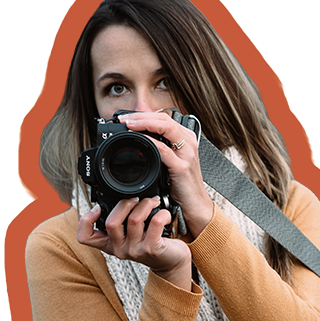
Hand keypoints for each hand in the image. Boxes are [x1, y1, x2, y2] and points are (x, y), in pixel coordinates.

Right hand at [77, 196, 192, 290]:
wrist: (171, 261)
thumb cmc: (152, 243)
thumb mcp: (130, 234)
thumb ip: (120, 220)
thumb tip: (116, 196)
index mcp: (110, 244)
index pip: (85, 237)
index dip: (86, 220)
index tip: (98, 207)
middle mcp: (119, 249)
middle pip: (111, 222)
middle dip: (124, 203)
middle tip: (136, 199)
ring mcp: (135, 251)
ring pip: (134, 219)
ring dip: (145, 204)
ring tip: (153, 202)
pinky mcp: (151, 249)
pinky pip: (155, 222)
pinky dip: (162, 213)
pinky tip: (165, 214)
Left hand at [122, 112, 213, 238]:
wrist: (195, 205)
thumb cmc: (182, 186)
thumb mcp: (171, 163)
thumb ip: (161, 151)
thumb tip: (141, 141)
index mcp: (185, 139)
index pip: (164, 118)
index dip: (144, 115)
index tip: (127, 118)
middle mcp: (188, 143)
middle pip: (164, 118)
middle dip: (142, 116)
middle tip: (124, 120)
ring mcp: (187, 154)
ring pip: (166, 128)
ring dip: (145, 124)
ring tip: (129, 125)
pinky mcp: (182, 168)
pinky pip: (164, 150)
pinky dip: (151, 142)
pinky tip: (140, 140)